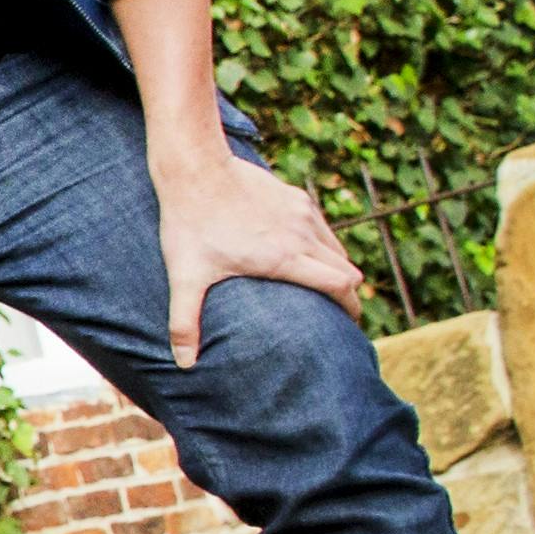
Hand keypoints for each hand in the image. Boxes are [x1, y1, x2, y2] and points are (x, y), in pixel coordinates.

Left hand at [152, 147, 362, 364]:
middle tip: (338, 314)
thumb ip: (184, 322)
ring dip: (337, 269)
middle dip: (348, 295)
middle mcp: (302, 235)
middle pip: (347, 271)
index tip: (349, 327)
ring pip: (338, 249)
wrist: (195, 168)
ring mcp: (302, 213)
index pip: (340, 286)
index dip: (350, 309)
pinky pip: (323, 229)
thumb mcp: (184, 276)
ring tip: (324, 289)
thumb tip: (183, 364)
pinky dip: (324, 246)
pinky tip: (304, 257)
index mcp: (284, 258)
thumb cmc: (189, 224)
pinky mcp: (296, 198)